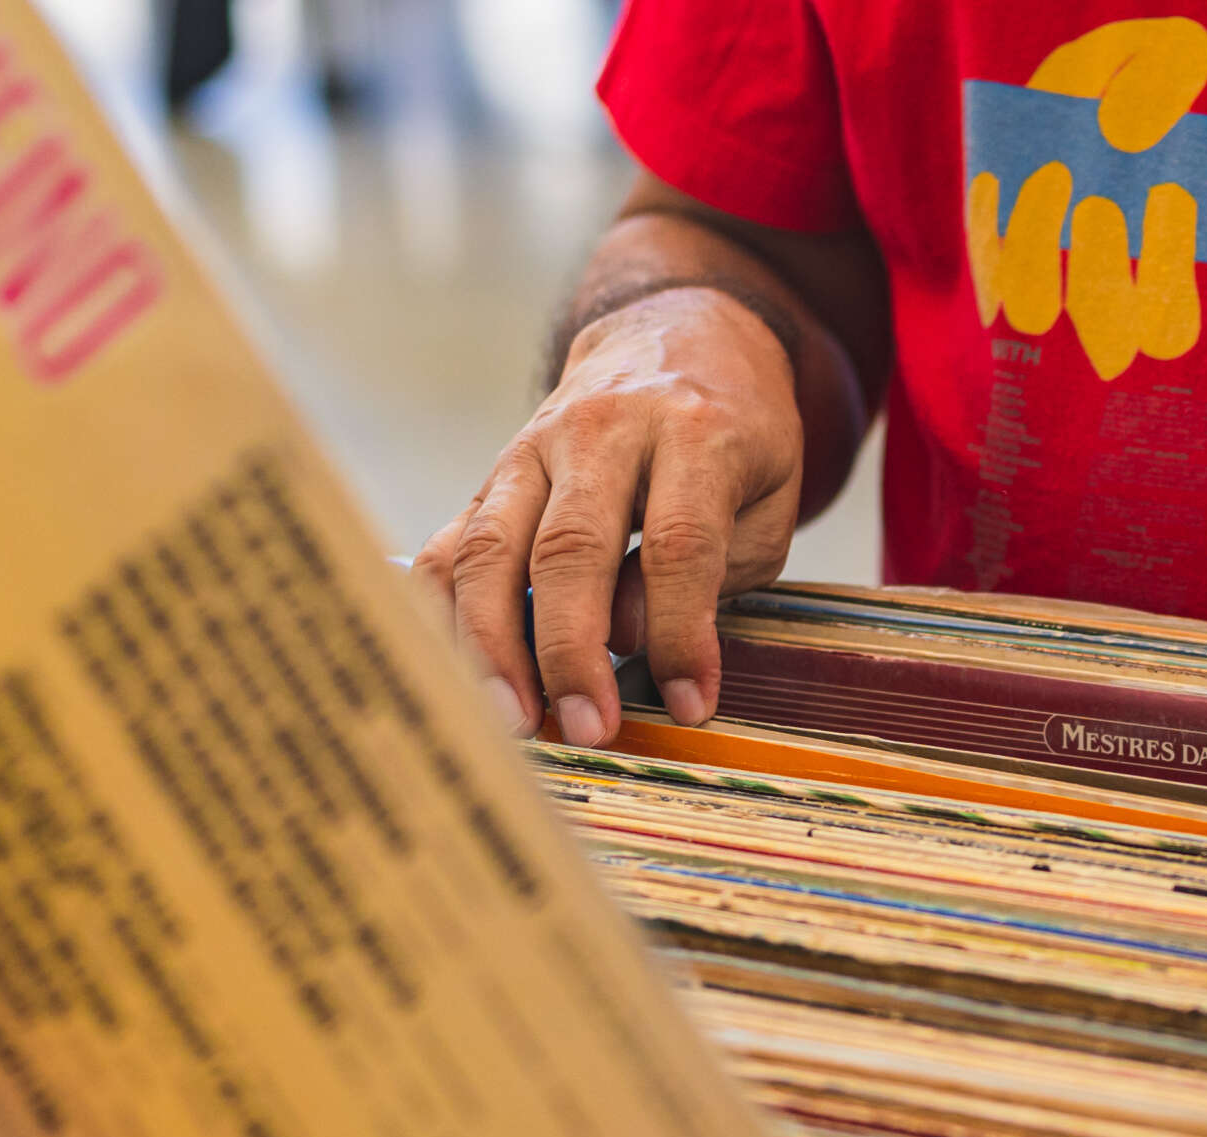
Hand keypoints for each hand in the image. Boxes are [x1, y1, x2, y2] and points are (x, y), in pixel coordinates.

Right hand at [412, 285, 802, 745]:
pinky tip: (453, 673)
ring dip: (492, 643)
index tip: (690, 705)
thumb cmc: (735, 435)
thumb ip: (714, 568)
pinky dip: (441, 612)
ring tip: (511, 721)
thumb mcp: (765, 496)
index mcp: (694, 432)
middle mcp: (602, 431)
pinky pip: (447, 544)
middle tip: (584, 730)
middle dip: (572, 652)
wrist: (677, 335)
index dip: (682, 632)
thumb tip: (630, 639)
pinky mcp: (492, 473)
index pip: (680, 543)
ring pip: (490, 546)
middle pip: (571, 548)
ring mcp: (532, 448)